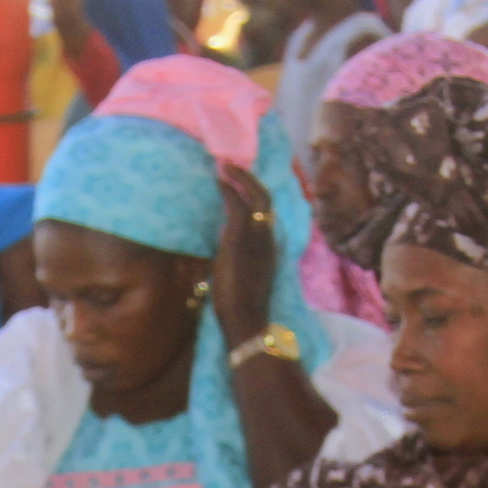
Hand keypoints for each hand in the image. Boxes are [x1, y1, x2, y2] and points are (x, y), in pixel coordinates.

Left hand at [211, 166, 279, 342]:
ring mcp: (257, 236)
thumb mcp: (240, 277)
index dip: (256, 199)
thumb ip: (235, 258)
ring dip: (241, 179)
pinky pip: (238, 204)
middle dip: (251, 181)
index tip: (243, 189)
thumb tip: (222, 247)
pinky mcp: (241, 237)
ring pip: (257, 196)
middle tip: (234, 168)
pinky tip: (218, 181)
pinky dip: (229, 189)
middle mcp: (268, 238)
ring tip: (226, 168)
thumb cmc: (240, 308)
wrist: (246, 320)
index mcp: (269, 249)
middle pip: (267, 199)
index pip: (267, 216)